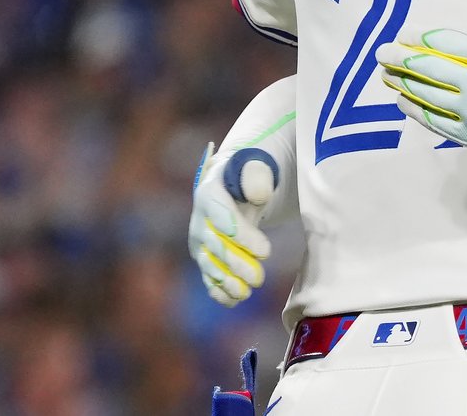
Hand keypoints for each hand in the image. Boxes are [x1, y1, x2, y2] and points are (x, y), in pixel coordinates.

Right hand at [189, 144, 277, 306]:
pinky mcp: (205, 255)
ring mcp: (200, 239)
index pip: (222, 216)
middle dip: (237, 264)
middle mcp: (199, 218)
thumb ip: (257, 175)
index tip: (266, 252)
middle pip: (216, 245)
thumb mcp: (255, 166)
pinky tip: (232, 301)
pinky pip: (208, 274)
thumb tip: (259, 195)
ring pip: (210, 264)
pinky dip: (218, 289)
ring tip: (245, 294)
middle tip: (259, 279)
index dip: (242, 236)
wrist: (235, 182)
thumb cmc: (249, 173)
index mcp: (209, 192)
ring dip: (226, 282)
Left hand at [376, 5, 466, 167]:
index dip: (419, 35)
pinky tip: (404, 101)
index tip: (404, 31)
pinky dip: (416, 111)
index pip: (444, 42)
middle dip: (400, 57)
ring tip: (386, 74)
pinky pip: (435, 123)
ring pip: (426, 95)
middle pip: (427, 67)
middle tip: (382, 51)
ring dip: (403, 82)